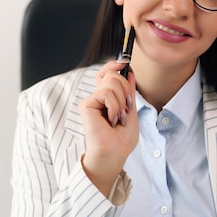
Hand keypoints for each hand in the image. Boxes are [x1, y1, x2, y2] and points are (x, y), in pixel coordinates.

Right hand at [79, 60, 138, 196]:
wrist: (114, 154)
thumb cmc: (121, 139)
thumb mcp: (130, 110)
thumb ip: (129, 91)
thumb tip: (129, 72)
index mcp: (107, 98)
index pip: (107, 74)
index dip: (114, 65)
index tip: (124, 62)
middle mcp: (98, 97)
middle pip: (113, 75)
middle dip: (126, 90)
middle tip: (125, 110)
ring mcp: (92, 100)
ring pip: (112, 82)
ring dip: (121, 101)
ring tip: (117, 118)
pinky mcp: (86, 104)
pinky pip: (106, 93)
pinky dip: (114, 106)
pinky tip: (111, 119)